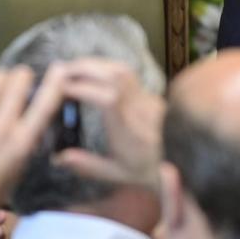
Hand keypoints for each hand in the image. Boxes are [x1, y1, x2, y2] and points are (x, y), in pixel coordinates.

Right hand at [52, 57, 165, 188]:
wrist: (182, 160)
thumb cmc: (147, 169)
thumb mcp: (115, 174)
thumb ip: (87, 165)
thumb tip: (58, 157)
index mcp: (128, 129)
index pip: (108, 99)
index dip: (84, 89)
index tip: (62, 88)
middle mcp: (138, 108)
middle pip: (115, 77)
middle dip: (86, 69)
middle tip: (61, 70)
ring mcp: (146, 98)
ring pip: (123, 70)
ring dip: (96, 64)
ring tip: (74, 66)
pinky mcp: (150, 93)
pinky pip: (129, 73)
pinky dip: (108, 66)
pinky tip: (95, 69)